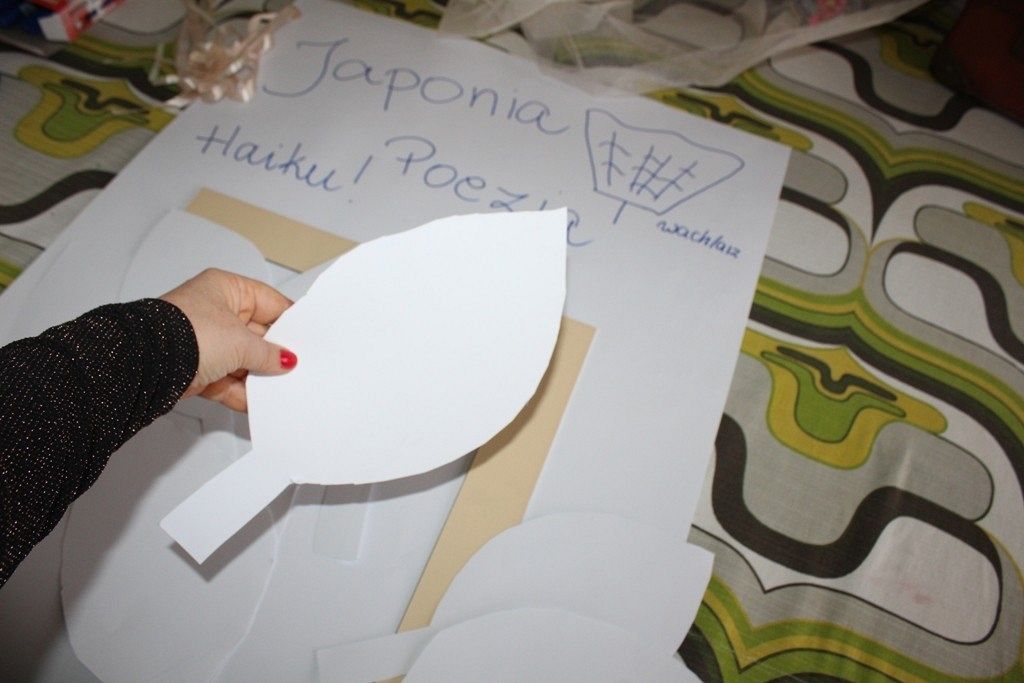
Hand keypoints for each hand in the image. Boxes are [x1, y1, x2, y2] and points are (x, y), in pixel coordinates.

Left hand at [161, 268, 295, 411]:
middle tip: (296, 367)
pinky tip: (257, 401)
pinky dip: (241, 392)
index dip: (289, 321)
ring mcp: (204, 341)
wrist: (147, 367)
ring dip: (258, 375)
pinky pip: (227, 381)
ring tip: (280, 386)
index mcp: (225, 289)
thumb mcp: (242, 342)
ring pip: (242, 360)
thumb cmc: (186, 335)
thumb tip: (285, 359)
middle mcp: (214, 312)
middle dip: (274, 353)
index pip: (269, 302)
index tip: (307, 338)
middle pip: (257, 334)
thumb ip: (269, 353)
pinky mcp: (196, 368)